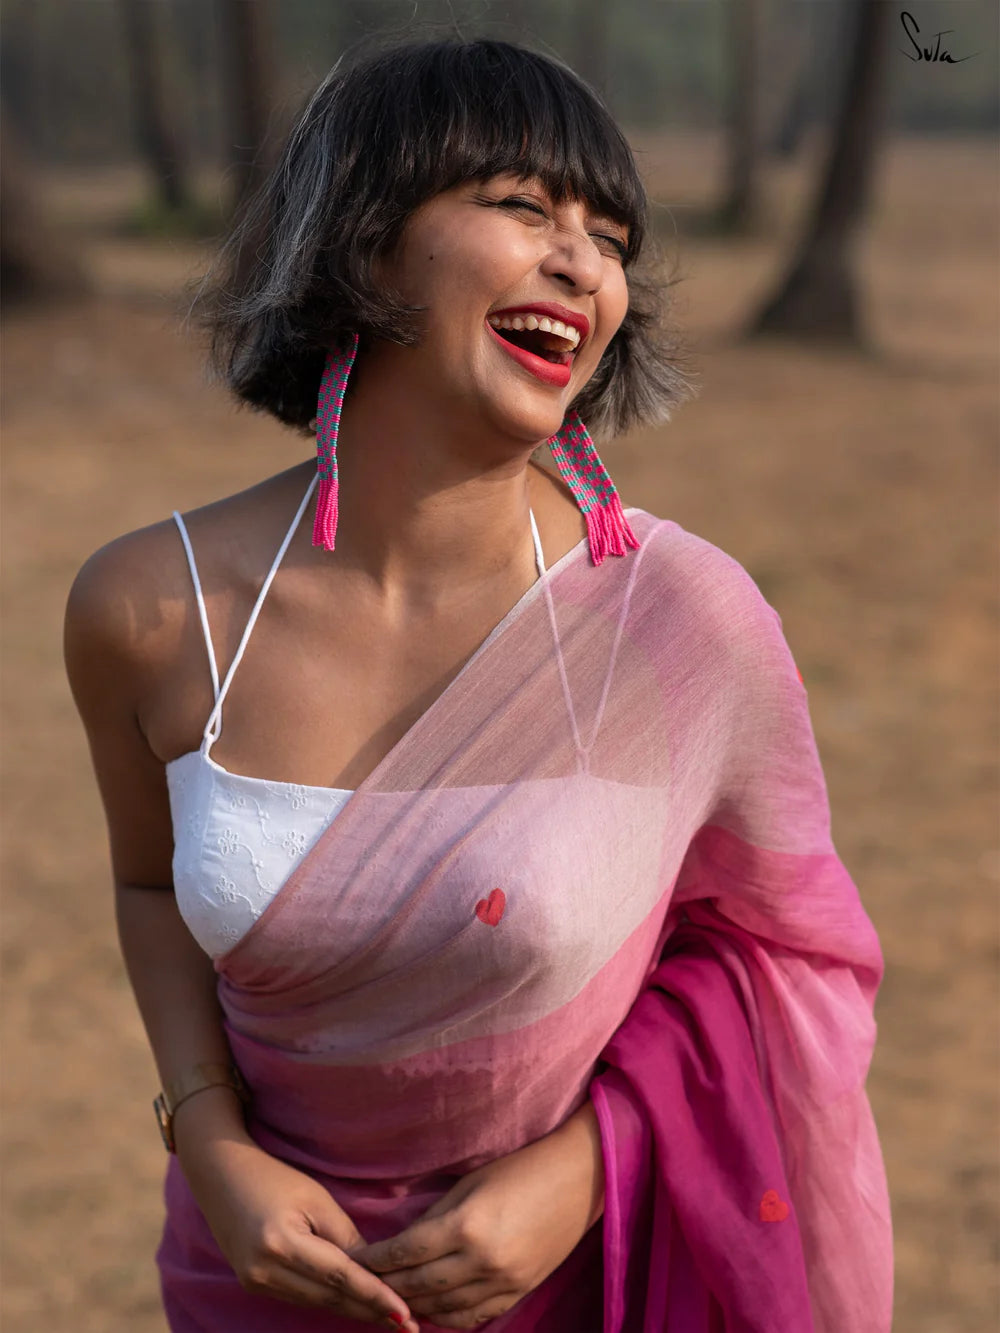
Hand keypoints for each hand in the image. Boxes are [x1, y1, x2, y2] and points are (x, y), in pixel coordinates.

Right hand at [178, 1121, 419, 1331]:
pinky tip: (355, 1305)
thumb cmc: (274, 1178)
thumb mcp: (315, 1198)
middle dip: (370, 1311)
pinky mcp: (254, 1285)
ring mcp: (256, 1282)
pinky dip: (330, 1301)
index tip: (405, 1314)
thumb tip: (374, 1269)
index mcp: (281, 1243)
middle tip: (409, 1324)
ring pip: (316, 1303)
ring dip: (353, 1310)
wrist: (220, 1176)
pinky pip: (301, 1297)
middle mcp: (264, 1271)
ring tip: (390, 1318)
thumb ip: (344, 1236)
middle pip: (329, 1297)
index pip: (339, 1276)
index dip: (374, 1296)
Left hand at [354, 1103, 604, 1329]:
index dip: (375, 1260)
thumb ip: (435, 1218)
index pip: (405, 1254)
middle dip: (385, 1286)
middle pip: (417, 1287)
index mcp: (466, 1226)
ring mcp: (502, 1283)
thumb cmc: (521, 1169)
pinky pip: (472, 1318)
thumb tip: (402, 1244)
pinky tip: (429, 1309)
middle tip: (362, 1282)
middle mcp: (482, 1261)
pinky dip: (445, 1317)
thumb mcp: (470, 1185)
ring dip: (412, 1306)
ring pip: (442, 1310)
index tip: (354, 1260)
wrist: (578, 1179)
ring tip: (389, 1298)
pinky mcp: (518, 1294)